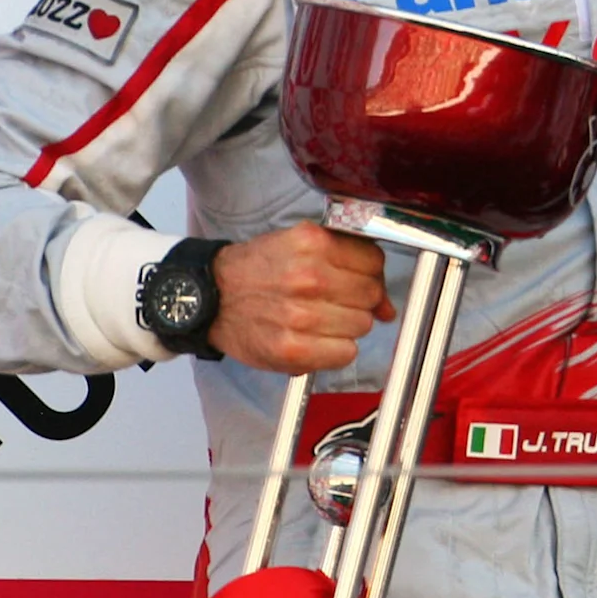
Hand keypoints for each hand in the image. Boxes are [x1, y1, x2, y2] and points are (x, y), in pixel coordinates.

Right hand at [211, 224, 394, 373]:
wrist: (208, 297)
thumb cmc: (256, 271)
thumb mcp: (300, 248)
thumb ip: (349, 265)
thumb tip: (388, 306)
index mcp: (312, 244)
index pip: (374, 262)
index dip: (368, 274)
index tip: (355, 280)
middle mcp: (309, 277)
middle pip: (370, 296)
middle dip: (359, 301)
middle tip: (332, 302)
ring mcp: (300, 315)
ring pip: (361, 326)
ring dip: (346, 326)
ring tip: (317, 319)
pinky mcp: (292, 349)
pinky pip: (345, 353)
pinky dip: (335, 350)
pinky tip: (315, 340)